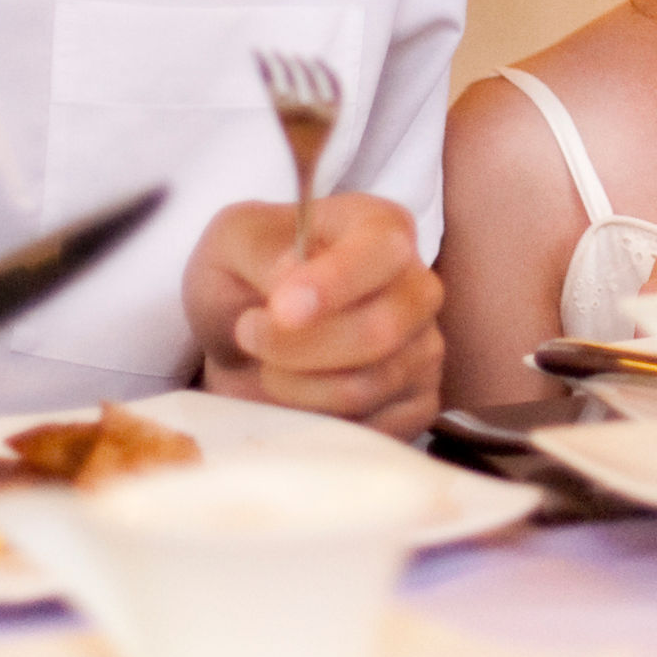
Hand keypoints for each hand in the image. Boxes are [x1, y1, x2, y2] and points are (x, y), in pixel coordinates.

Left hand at [187, 194, 444, 438]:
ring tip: (265, 364)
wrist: (238, 335)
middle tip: (248, 333)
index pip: (380, 253)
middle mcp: (417, 286)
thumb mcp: (233, 240)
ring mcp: (424, 348)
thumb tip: (294, 280)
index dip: (334, 283)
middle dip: (300, 347)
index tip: (281, 309)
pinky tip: (296, 397)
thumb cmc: (243, 275)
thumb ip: (264, 250)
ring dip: (296, 385)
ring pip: (368, 385)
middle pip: (381, 330)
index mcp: (381, 228)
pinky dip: (319, 421)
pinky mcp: (417, 402)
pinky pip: (374, 429)